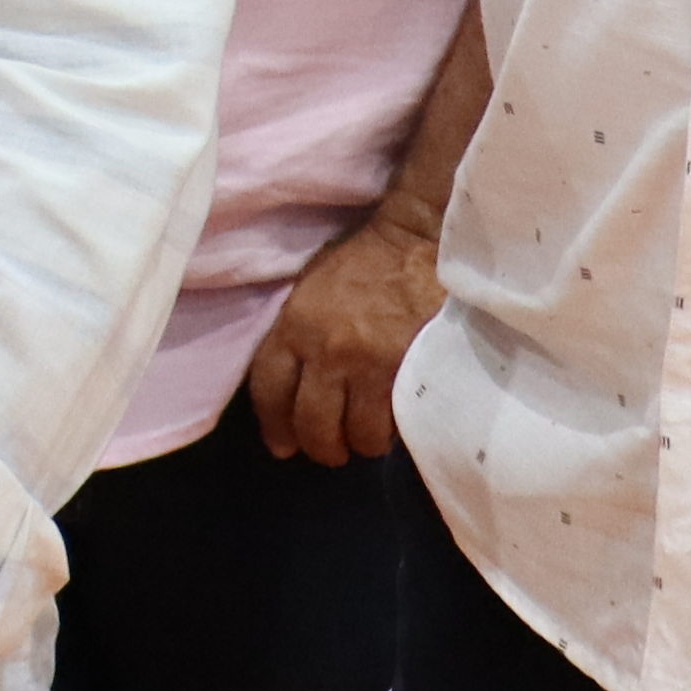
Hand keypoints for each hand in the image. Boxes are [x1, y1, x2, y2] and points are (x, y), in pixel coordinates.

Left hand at [245, 207, 439, 464]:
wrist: (423, 240)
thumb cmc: (367, 262)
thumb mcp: (313, 289)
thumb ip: (298, 333)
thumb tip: (296, 385)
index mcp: (295, 325)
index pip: (268, 390)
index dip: (273, 425)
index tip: (283, 444)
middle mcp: (324, 350)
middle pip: (310, 423)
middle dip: (319, 447)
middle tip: (332, 451)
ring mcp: (367, 365)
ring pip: (355, 433)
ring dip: (360, 443)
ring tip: (368, 439)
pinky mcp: (406, 373)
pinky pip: (391, 425)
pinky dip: (391, 433)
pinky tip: (394, 427)